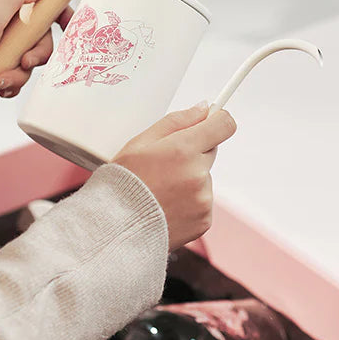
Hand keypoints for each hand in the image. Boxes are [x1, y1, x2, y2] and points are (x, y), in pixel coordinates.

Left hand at [0, 0, 72, 98]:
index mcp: (8, 8)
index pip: (43, 6)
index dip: (60, 15)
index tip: (70, 27)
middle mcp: (8, 29)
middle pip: (41, 40)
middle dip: (36, 55)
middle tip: (24, 62)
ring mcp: (4, 51)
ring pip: (29, 64)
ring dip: (18, 75)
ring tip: (0, 79)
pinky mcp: (0, 70)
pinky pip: (18, 80)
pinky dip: (11, 85)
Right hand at [113, 103, 236, 250]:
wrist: (115, 230)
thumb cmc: (121, 185)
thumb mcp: (138, 144)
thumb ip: (175, 122)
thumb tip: (203, 109)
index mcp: (183, 150)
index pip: (223, 125)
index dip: (216, 121)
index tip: (209, 122)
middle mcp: (198, 174)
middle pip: (210, 152)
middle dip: (192, 154)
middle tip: (163, 167)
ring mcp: (203, 199)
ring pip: (204, 179)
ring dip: (188, 181)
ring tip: (159, 193)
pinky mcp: (204, 220)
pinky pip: (202, 203)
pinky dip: (188, 204)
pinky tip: (166, 208)